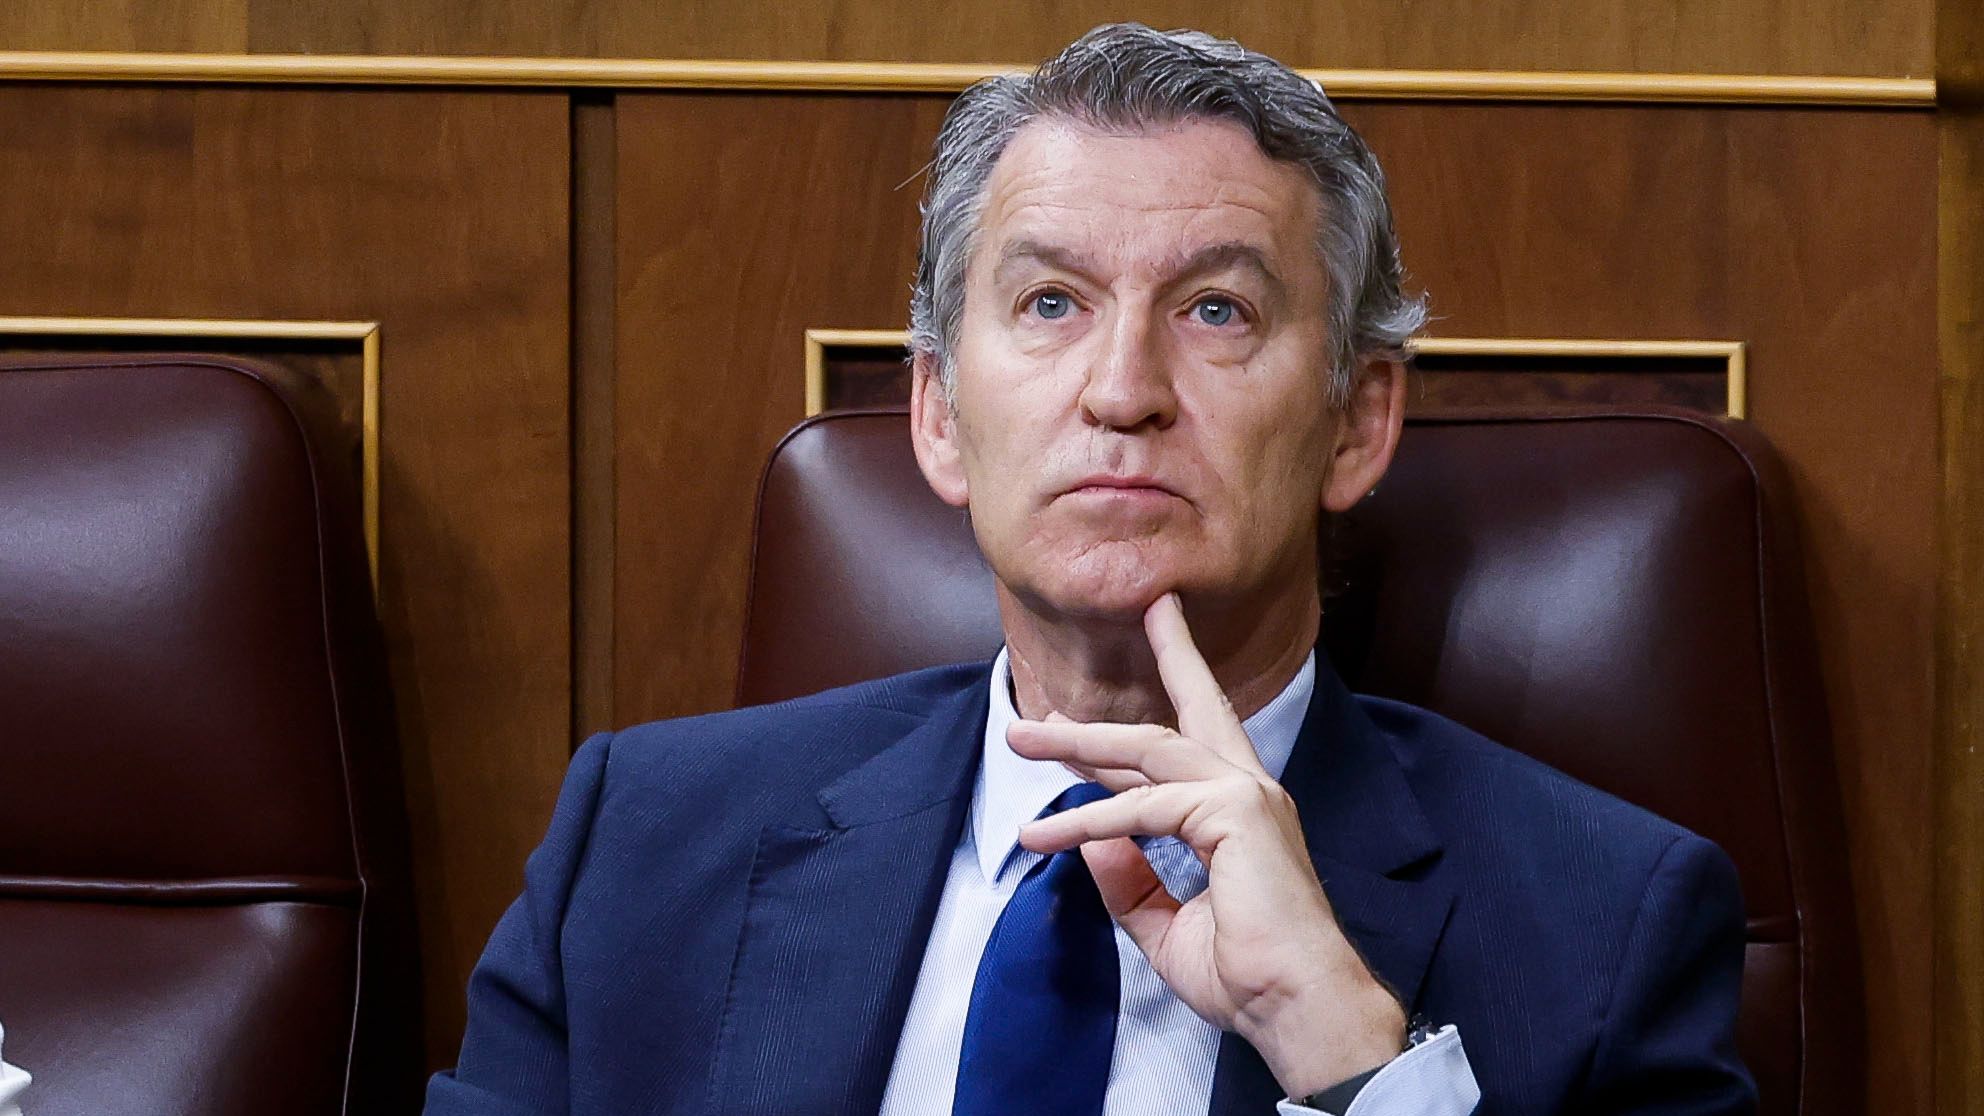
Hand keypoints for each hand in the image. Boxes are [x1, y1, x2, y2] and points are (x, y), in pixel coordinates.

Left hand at [1009, 593, 1405, 1097]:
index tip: (1091, 698)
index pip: (1184, 747)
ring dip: (1081, 741)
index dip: (1134, 723)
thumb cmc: (1246, 975)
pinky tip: (1045, 835)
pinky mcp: (1234, 813)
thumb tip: (1091, 841)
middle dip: (1138, 669)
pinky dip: (1088, 819)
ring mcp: (1244, 795)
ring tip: (1022, 740)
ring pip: (1149, 748)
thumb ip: (1129, 880)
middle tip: (1069, 672)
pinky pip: (1142, 809)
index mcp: (1238, 813)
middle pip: (1183, 711)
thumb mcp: (1165, 923)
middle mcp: (1247, 790)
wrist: (1295, 1008)